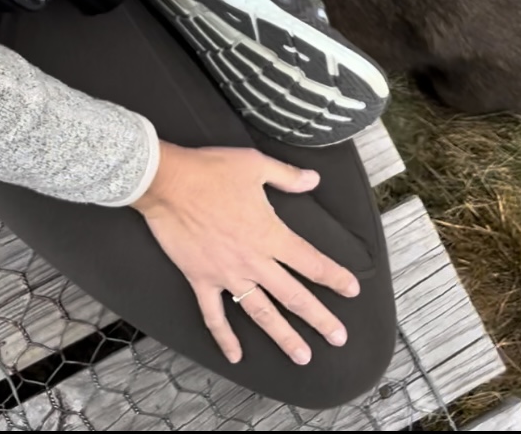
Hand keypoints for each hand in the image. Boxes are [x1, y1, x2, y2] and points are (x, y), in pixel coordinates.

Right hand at [132, 143, 359, 364]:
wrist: (168, 182)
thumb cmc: (210, 170)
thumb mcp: (254, 164)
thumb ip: (286, 176)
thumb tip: (313, 179)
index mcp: (269, 233)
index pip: (310, 261)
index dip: (334, 276)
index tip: (351, 289)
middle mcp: (253, 260)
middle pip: (293, 296)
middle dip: (319, 319)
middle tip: (339, 338)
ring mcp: (227, 275)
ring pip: (261, 313)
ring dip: (284, 336)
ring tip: (302, 356)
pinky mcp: (202, 280)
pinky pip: (215, 316)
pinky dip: (225, 338)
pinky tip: (236, 356)